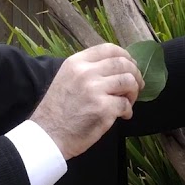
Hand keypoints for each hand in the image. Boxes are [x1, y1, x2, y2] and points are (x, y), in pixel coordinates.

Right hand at [30, 43, 144, 159]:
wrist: (48, 136)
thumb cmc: (57, 111)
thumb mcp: (66, 79)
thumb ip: (87, 70)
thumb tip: (117, 68)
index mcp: (76, 63)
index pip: (109, 49)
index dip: (126, 56)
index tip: (131, 66)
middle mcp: (86, 72)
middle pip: (123, 64)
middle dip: (135, 74)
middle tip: (137, 86)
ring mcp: (95, 90)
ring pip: (129, 81)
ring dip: (134, 92)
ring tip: (128, 101)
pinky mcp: (103, 109)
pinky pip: (126, 104)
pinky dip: (128, 111)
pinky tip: (123, 116)